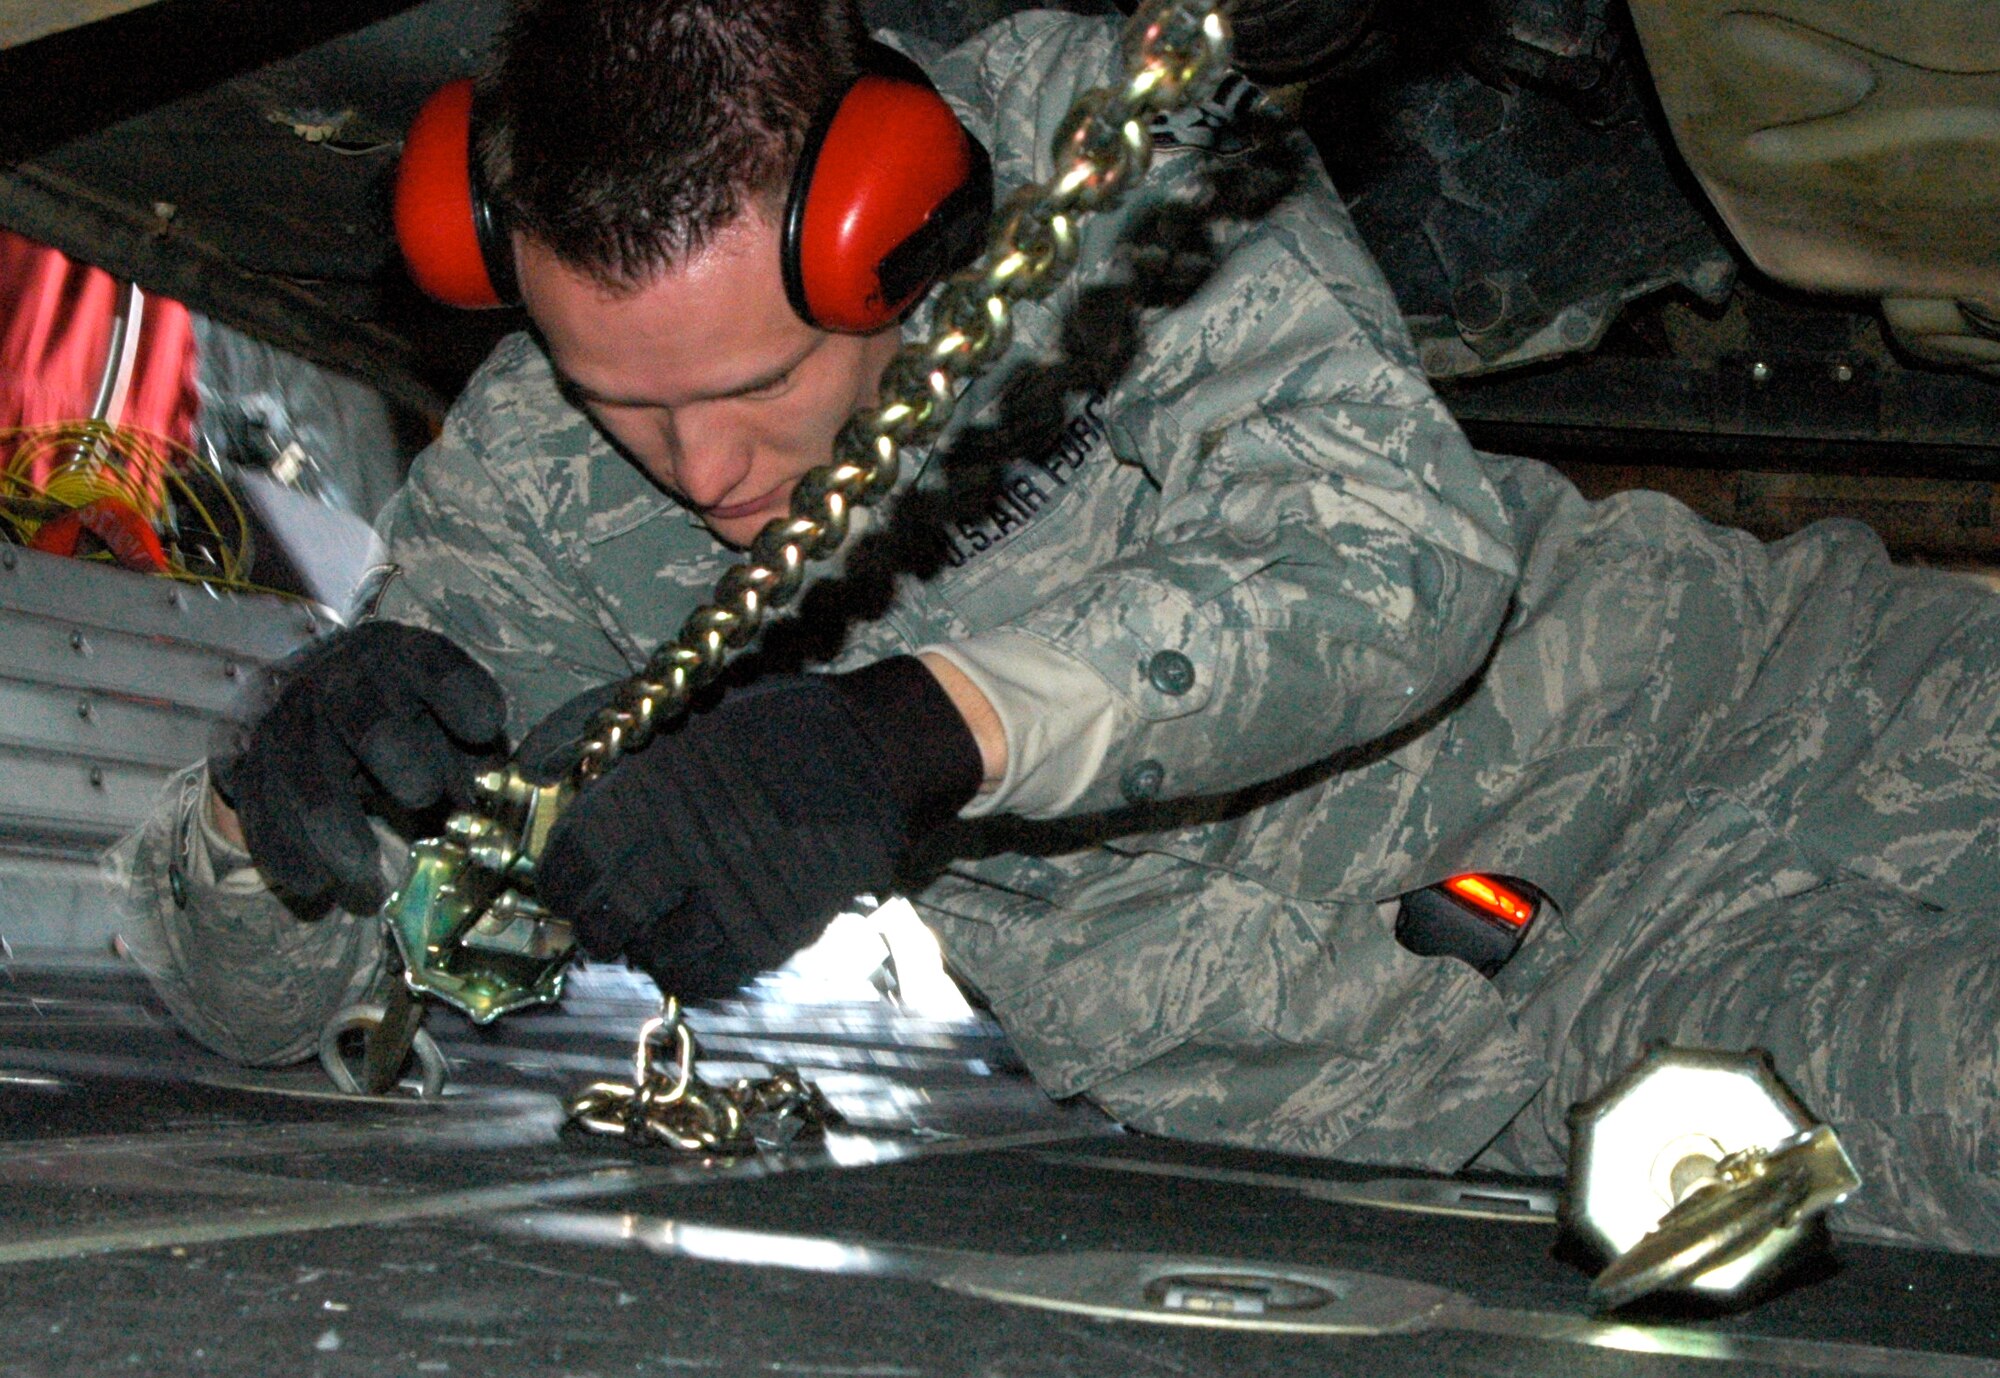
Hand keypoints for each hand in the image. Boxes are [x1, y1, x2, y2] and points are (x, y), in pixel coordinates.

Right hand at [210, 621, 505, 908]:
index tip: (488, 725)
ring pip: (302, 767)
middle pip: (359, 708)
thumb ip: (471, 755)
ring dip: (332, 823)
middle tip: (422, 795)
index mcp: (400, 658)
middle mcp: (338, 679)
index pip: (433, 664)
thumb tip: (494, 802)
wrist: (307, 705)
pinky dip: (285, 851)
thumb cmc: (402, 719)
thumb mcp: (442, 721)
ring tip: (363, 873)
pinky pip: (259, 807)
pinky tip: (313, 886)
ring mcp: (286, 718)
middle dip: (391, 749)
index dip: (461, 691)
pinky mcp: (247, 760)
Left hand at [534, 656, 981, 998]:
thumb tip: (576, 792)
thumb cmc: (788, 725)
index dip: (560, 882)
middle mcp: (678, 848)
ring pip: (651, 955)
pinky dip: (688, 971)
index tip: (564, 886)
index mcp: (652, 789)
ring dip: (643, 949)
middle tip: (603, 921)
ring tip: (653, 933)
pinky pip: (705, 975)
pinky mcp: (769, 931)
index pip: (573, 862)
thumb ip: (637, 765)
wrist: (879, 752)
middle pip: (605, 919)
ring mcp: (725, 895)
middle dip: (596, 926)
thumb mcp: (697, 722)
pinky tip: (692, 950)